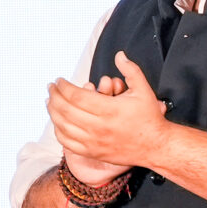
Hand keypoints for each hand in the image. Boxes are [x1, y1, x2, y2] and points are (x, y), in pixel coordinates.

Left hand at [48, 52, 169, 173]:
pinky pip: (67, 142)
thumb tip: (119, 55)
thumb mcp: (143, 90)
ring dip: (53, 111)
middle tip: (51, 87)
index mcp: (109, 110)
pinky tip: (58, 121)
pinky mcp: (92, 152)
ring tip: (50, 101)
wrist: (156, 146)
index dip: (64, 86)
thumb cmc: (149, 118)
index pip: (76, 96)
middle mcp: (99, 127)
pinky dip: (58, 130)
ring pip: (63, 126)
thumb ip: (130, 70)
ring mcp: (94, 141)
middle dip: (54, 96)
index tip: (59, 80)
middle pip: (66, 110)